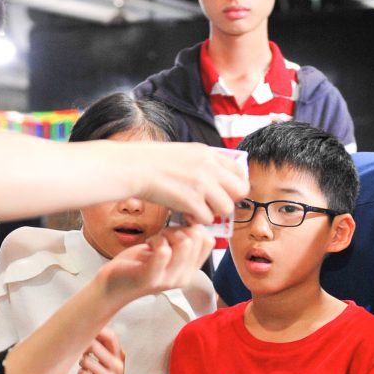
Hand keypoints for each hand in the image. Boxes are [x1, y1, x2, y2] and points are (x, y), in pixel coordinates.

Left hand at [80, 328, 140, 373]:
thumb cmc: (112, 373)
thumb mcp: (115, 357)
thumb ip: (105, 344)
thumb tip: (89, 326)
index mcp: (119, 354)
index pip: (110, 336)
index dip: (97, 331)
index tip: (88, 333)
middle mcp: (116, 365)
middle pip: (94, 346)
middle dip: (84, 346)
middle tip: (83, 350)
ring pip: (85, 361)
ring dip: (81, 362)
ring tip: (85, 364)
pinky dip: (81, 373)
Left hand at [95, 226, 212, 303]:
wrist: (112, 285)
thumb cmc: (139, 264)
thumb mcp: (168, 253)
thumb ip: (184, 242)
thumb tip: (197, 222)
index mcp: (191, 271)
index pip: (208, 241)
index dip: (193, 227)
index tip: (176, 231)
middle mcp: (184, 277)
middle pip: (197, 238)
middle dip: (178, 229)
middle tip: (162, 236)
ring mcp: (169, 279)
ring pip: (185, 242)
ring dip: (167, 234)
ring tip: (155, 241)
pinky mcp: (151, 277)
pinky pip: (164, 251)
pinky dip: (156, 240)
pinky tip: (148, 245)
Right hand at [126, 143, 247, 227]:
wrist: (133, 168)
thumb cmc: (151, 162)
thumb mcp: (184, 153)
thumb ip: (203, 164)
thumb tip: (218, 179)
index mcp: (208, 153)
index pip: (240, 171)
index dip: (236, 185)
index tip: (228, 193)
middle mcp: (209, 167)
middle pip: (239, 191)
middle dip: (228, 200)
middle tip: (214, 204)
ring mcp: (202, 184)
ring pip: (225, 208)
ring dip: (212, 213)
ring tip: (196, 209)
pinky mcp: (191, 201)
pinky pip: (206, 218)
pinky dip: (196, 220)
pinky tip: (185, 213)